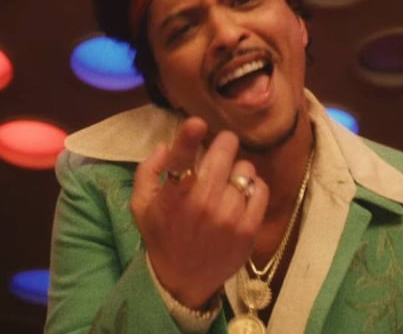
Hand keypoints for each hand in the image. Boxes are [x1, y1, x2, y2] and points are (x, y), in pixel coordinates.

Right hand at [131, 116, 268, 308]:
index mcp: (173, 197)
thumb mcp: (141, 205)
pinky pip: (260, 189)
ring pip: (244, 170)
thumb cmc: (161, 236)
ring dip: (237, 169)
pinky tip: (241, 194)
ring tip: (227, 181)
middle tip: (221, 146)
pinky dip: (253, 186)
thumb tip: (167, 146)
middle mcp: (202, 205)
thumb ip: (148, 171)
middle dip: (223, 143)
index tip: (197, 122)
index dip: (188, 138)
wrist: (183, 280)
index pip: (181, 161)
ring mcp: (228, 217)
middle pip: (223, 154)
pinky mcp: (249, 229)